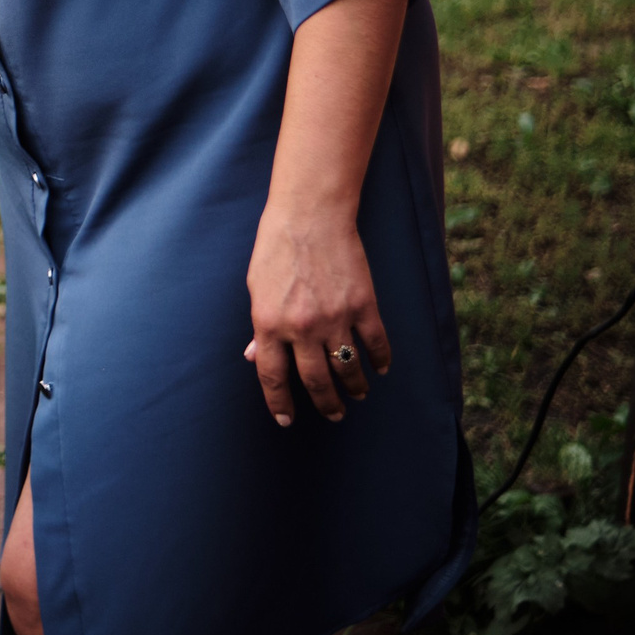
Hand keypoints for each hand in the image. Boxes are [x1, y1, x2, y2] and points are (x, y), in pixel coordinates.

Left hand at [243, 202, 389, 424]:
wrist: (310, 215)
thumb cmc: (275, 248)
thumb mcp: (256, 288)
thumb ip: (258, 325)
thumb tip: (254, 355)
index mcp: (268, 324)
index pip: (273, 376)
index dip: (279, 402)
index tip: (286, 419)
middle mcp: (301, 328)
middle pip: (315, 381)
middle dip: (325, 404)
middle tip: (333, 415)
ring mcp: (335, 318)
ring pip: (347, 368)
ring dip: (354, 388)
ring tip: (357, 396)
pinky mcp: (363, 305)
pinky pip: (375, 343)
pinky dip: (380, 360)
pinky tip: (380, 368)